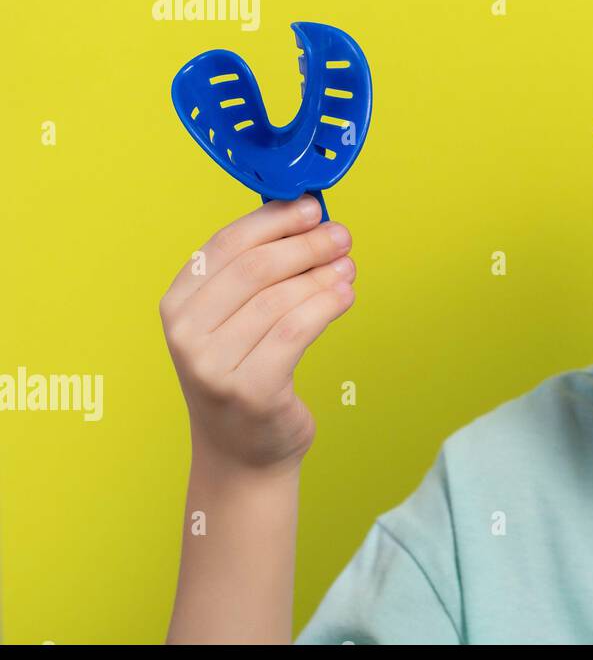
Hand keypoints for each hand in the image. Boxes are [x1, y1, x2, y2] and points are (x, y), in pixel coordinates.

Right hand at [160, 196, 355, 472]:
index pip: (227, 244)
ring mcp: (213, 365)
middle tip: (340, 235)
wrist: (241, 453)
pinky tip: (345, 294)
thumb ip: (258, 272)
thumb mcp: (235, 319)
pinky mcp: (250, 389)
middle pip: (257, 268)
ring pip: (281, 299)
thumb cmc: (244, 373)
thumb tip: (307, 216)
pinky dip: (327, 305)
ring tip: (348, 266)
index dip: (274, 220)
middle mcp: (186, 334)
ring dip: (323, 274)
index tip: (311, 206)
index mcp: (177, 304)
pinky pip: (296, 331)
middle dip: (306, 244)